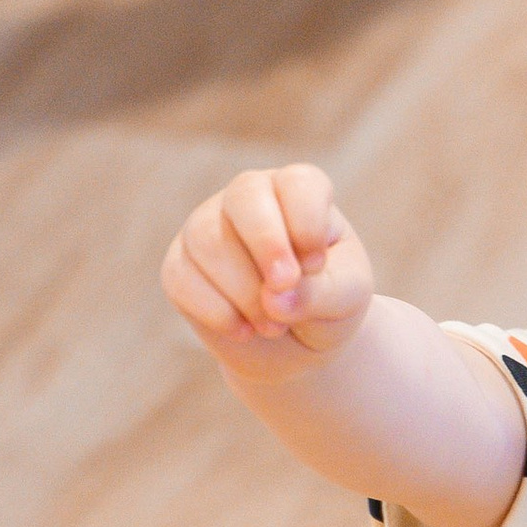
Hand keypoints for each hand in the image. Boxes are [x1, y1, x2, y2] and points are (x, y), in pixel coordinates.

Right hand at [162, 162, 373, 370]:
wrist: (296, 343)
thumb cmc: (328, 303)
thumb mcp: (346, 298)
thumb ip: (320, 293)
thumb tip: (274, 300)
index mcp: (298, 192)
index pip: (298, 183)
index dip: (306, 225)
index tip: (316, 266)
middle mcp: (250, 198)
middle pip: (245, 197)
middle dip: (267, 245)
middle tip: (284, 287)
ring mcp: (208, 226)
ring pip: (208, 241)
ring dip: (245, 293)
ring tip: (274, 325)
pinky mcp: (180, 265)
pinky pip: (181, 278)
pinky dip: (216, 312)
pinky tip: (244, 330)